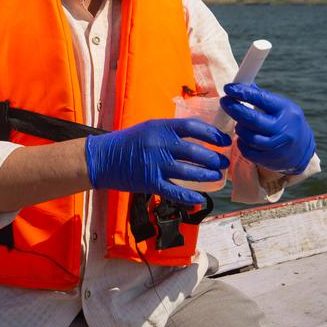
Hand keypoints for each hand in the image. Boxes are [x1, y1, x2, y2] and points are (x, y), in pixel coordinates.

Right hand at [85, 118, 230, 206]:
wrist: (103, 159)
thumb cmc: (127, 142)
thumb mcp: (149, 127)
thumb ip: (171, 131)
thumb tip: (197, 135)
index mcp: (161, 127)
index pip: (194, 127)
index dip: (213, 134)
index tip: (224, 140)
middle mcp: (161, 144)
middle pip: (196, 151)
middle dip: (214, 158)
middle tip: (224, 162)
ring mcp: (156, 164)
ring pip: (190, 172)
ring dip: (207, 175)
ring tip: (217, 177)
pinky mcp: (150, 183)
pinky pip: (175, 191)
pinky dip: (190, 196)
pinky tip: (200, 198)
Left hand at [220, 83, 315, 174]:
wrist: (302, 150)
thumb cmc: (286, 122)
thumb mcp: (281, 106)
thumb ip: (262, 97)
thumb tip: (241, 85)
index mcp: (286, 110)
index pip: (262, 99)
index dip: (243, 93)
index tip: (229, 88)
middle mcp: (283, 129)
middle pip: (252, 119)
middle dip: (234, 109)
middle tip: (224, 101)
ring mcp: (277, 146)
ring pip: (248, 136)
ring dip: (239, 128)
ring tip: (239, 123)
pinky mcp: (270, 159)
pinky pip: (247, 151)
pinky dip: (241, 142)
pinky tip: (243, 137)